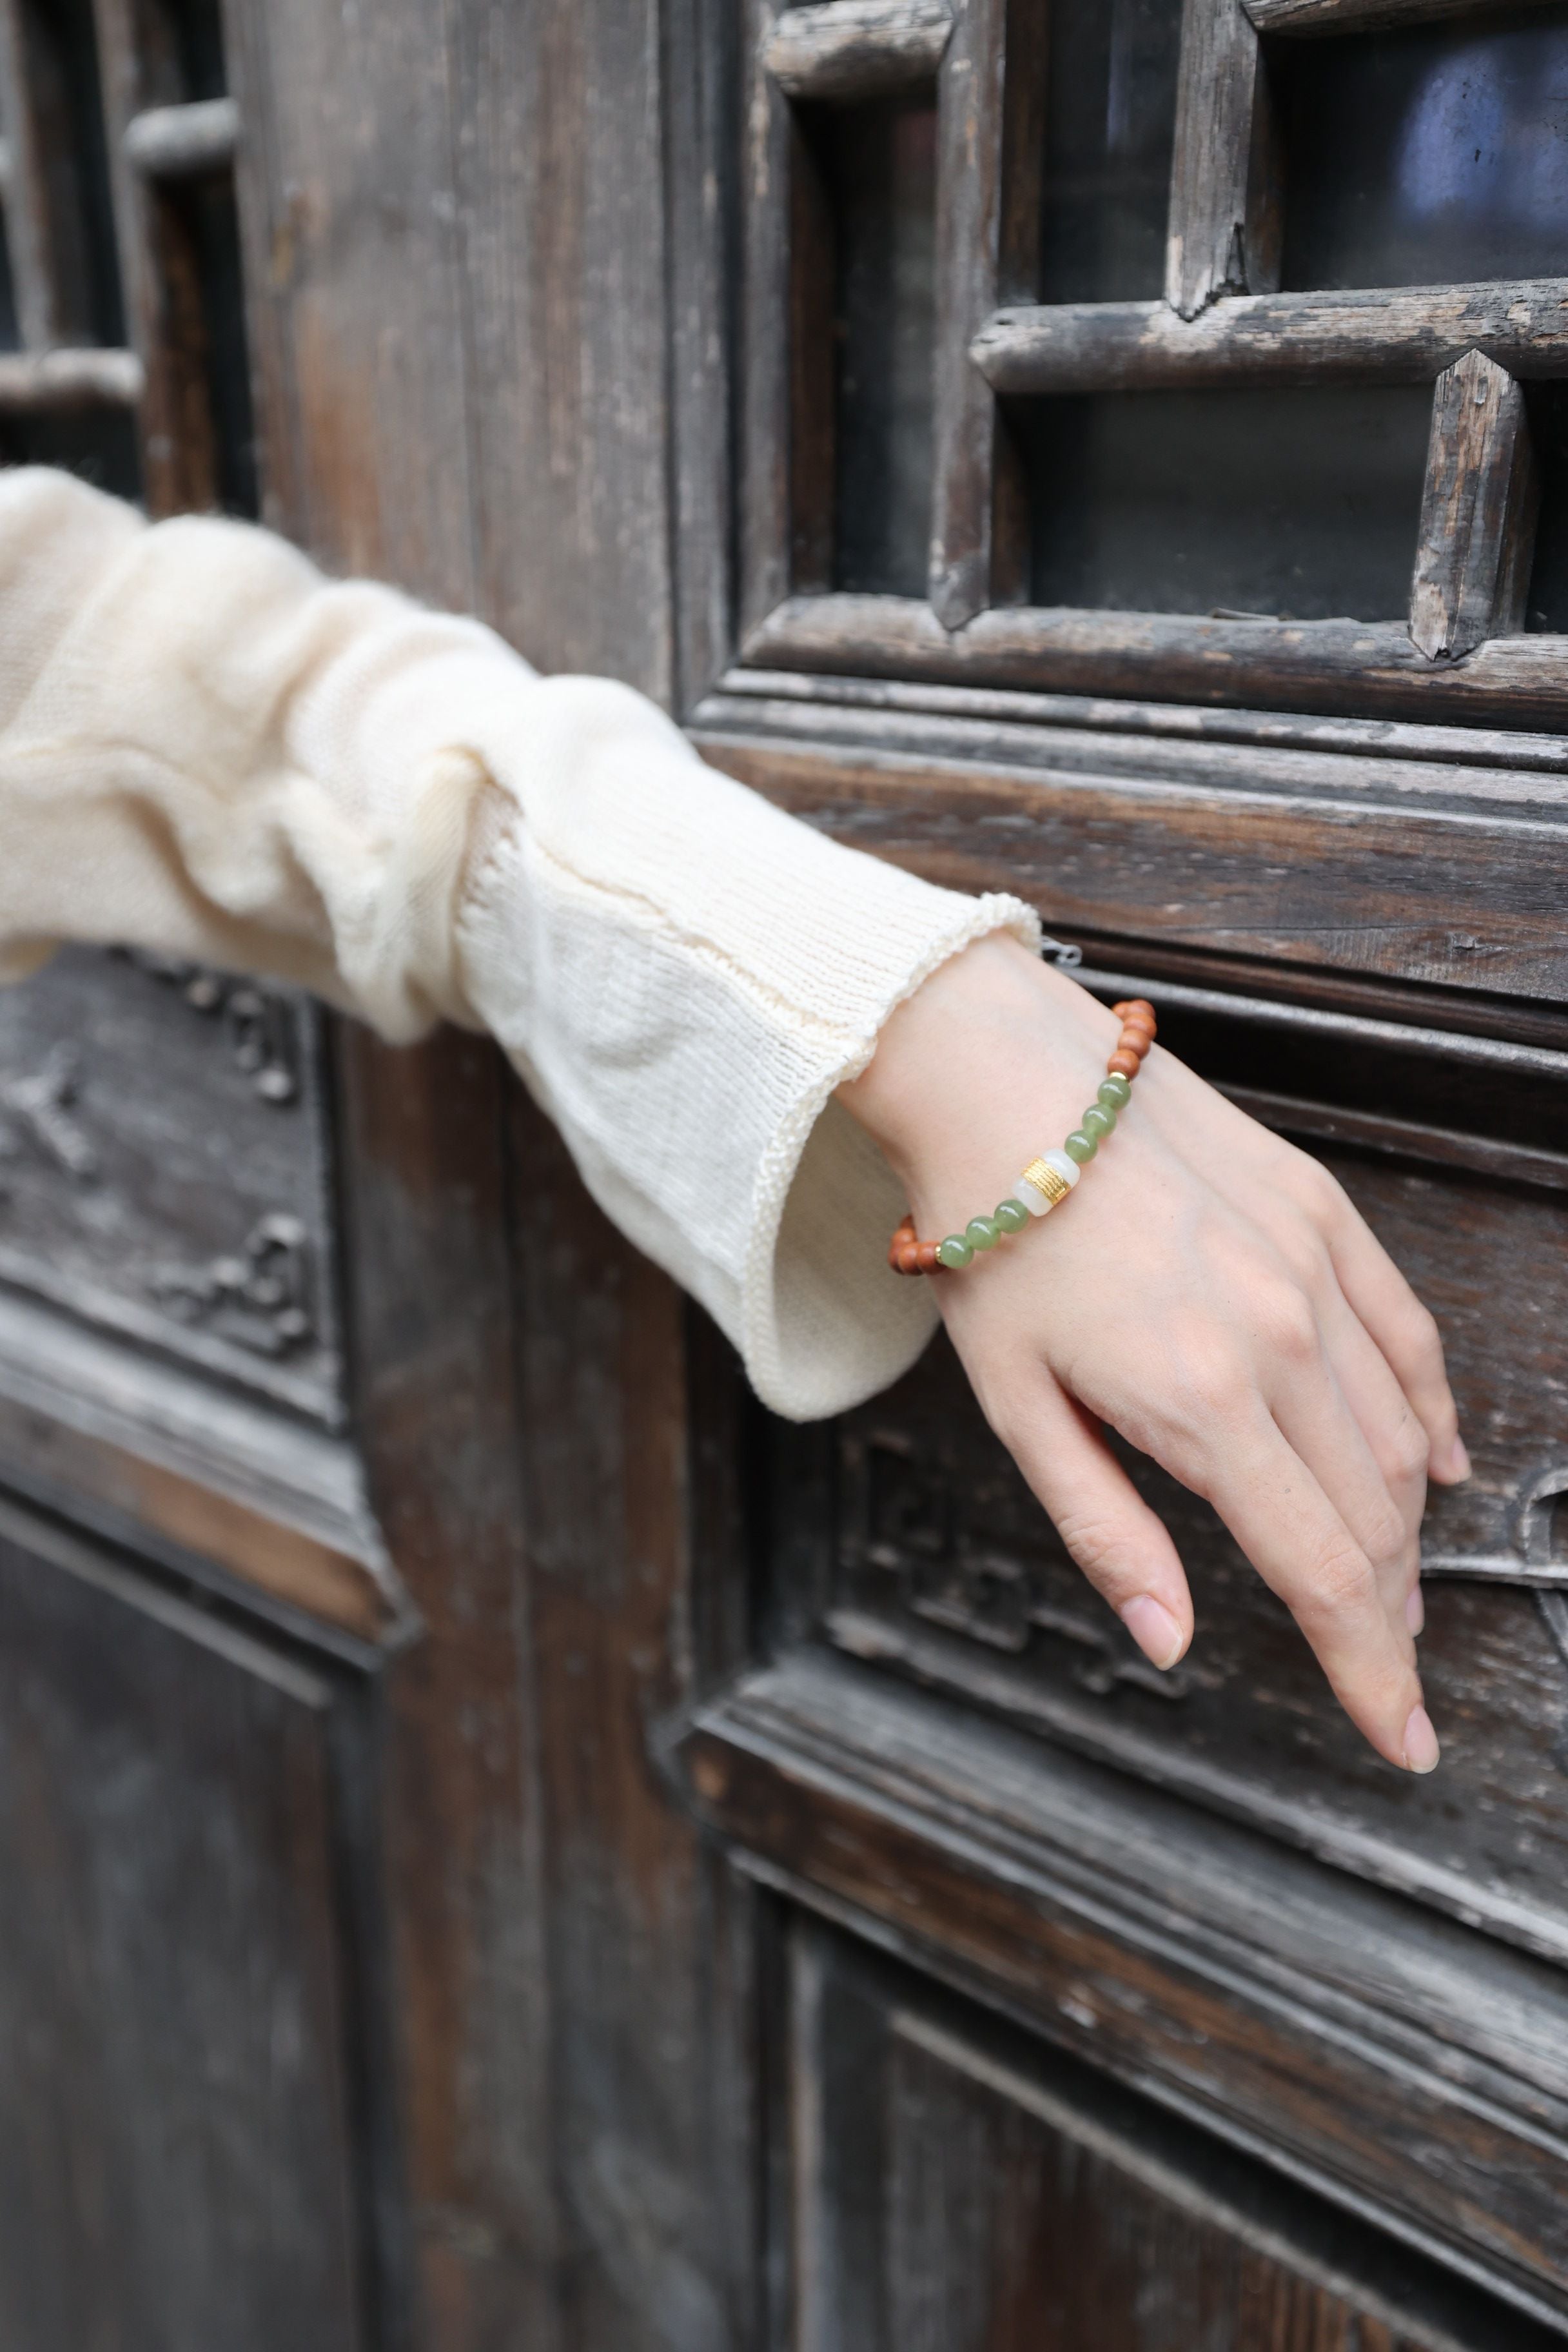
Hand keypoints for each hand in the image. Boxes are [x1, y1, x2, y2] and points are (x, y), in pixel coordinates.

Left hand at [839, 934, 1468, 1773]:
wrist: (1004, 1080)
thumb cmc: (995, 1241)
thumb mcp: (1017, 1405)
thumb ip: (1104, 1528)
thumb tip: (1166, 1638)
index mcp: (1200, 1401)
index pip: (1319, 1572)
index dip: (1368, 1668)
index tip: (1399, 1734)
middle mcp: (1278, 1338)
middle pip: (1369, 1517)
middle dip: (1385, 1611)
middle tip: (1385, 1668)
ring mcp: (1311, 1270)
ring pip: (1395, 1436)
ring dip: (1403, 1526)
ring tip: (1392, 1587)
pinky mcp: (1323, 1215)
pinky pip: (1406, 1334)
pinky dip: (1429, 1409)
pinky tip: (1435, 1458)